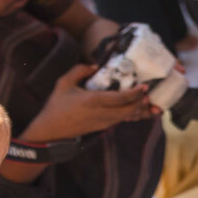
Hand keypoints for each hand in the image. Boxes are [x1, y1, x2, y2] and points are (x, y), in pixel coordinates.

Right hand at [24, 63, 156, 141]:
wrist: (50, 131)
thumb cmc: (56, 105)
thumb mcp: (64, 83)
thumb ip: (79, 70)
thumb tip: (96, 66)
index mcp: (93, 101)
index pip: (120, 98)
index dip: (135, 93)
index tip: (144, 86)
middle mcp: (101, 113)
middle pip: (128, 110)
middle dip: (140, 102)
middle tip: (146, 92)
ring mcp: (103, 123)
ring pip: (126, 116)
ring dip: (136, 109)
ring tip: (143, 98)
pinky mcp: (102, 128)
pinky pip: (120, 120)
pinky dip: (128, 114)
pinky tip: (130, 106)